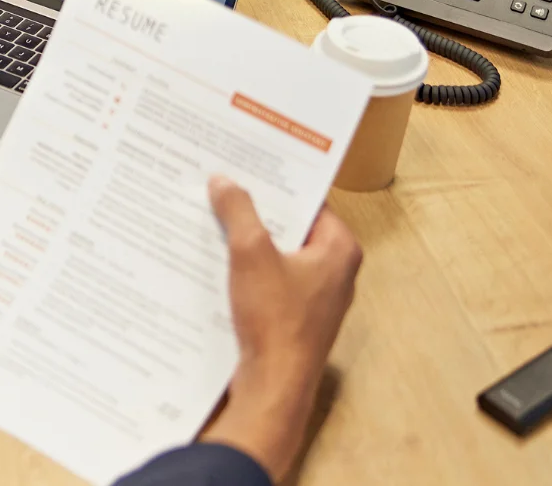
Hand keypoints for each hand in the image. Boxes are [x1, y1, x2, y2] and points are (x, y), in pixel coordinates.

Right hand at [198, 176, 361, 481]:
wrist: (274, 385)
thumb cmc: (275, 319)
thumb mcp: (251, 255)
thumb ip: (239, 212)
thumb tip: (223, 181)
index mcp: (339, 248)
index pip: (308, 200)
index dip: (276, 183)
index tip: (246, 165)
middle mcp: (335, 271)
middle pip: (291, 227)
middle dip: (256, 211)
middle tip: (222, 186)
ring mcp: (316, 298)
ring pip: (278, 255)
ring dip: (248, 241)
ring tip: (212, 217)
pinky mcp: (295, 318)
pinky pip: (270, 281)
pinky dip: (246, 270)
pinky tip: (215, 260)